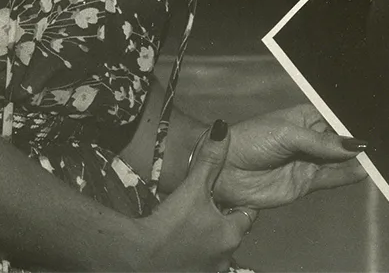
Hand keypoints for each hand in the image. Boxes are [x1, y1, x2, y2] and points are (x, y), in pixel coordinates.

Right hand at [131, 120, 256, 272]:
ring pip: (217, 248)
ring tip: (193, 222)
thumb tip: (223, 130)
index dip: (238, 202)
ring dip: (209, 236)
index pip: (247, 214)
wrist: (141, 256)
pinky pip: (201, 260)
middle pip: (232, 232)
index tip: (228, 194)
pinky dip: (196, 250)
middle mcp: (226, 256)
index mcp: (231, 233)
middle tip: (207, 205)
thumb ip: (210, 159)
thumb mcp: (193, 187)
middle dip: (222, 219)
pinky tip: (182, 239)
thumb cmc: (171, 223)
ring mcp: (210, 270)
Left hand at [214, 104, 367, 211]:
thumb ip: (321, 143)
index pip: (334, 118)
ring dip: (355, 161)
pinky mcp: (304, 184)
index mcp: (305, 117)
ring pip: (337, 161)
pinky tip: (363, 174)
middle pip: (339, 141)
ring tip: (378, 161)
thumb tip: (355, 144)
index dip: (351, 123)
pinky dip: (345, 177)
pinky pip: (329, 180)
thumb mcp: (287, 134)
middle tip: (383, 145)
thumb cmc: (252, 139)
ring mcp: (308, 162)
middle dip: (357, 143)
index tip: (374, 124)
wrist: (225, 169)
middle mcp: (310, 139)